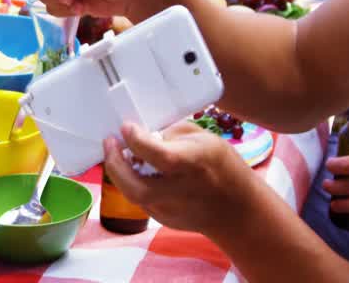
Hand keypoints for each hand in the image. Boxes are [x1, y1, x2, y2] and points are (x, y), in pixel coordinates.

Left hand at [103, 121, 257, 232]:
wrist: (238, 210)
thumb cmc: (224, 168)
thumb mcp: (206, 139)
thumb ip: (173, 133)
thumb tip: (145, 133)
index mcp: (195, 164)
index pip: (159, 155)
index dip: (137, 140)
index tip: (127, 127)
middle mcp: (181, 190)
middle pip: (137, 186)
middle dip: (115, 163)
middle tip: (110, 143)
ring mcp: (172, 210)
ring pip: (133, 195)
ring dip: (119, 173)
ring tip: (118, 155)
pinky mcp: (166, 220)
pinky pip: (141, 200)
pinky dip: (132, 183)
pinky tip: (135, 170)